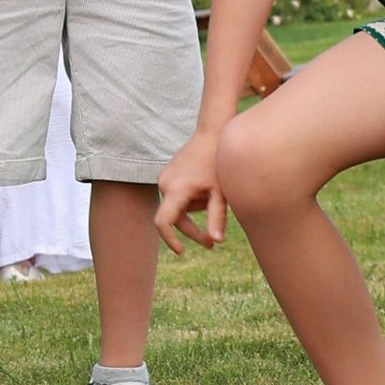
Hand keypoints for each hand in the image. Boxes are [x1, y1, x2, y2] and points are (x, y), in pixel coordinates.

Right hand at [155, 131, 228, 255]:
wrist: (211, 133)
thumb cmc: (218, 163)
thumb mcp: (220, 193)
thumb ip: (217, 217)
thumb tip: (217, 241)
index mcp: (176, 189)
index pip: (164, 222)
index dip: (170, 240)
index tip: (181, 251)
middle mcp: (165, 183)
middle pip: (174, 218)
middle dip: (193, 230)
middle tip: (212, 242)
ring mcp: (164, 177)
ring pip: (177, 207)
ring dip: (194, 210)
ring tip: (214, 196)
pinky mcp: (167, 174)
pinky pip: (176, 196)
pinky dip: (190, 199)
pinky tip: (206, 188)